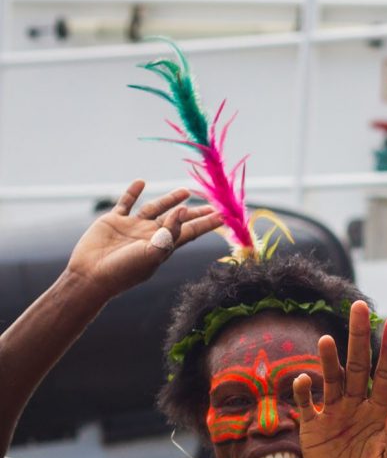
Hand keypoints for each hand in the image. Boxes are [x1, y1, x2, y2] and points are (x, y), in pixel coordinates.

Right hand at [64, 181, 223, 296]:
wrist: (91, 275)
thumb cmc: (125, 270)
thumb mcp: (153, 253)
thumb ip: (170, 233)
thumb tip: (183, 210)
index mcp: (164, 245)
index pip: (191, 231)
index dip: (207, 224)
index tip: (225, 216)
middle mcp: (151, 235)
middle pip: (177, 219)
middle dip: (194, 213)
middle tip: (212, 204)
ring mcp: (133, 227)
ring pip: (155, 209)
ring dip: (169, 199)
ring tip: (186, 191)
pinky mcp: (113, 221)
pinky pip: (125, 203)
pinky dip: (132, 193)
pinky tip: (141, 182)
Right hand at [293, 302, 386, 457]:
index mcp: (381, 411)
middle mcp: (357, 407)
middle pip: (358, 365)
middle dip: (358, 337)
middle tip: (358, 306)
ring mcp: (333, 416)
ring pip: (331, 379)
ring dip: (328, 361)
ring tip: (326, 342)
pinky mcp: (312, 431)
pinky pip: (305, 405)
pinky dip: (303, 392)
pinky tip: (303, 380)